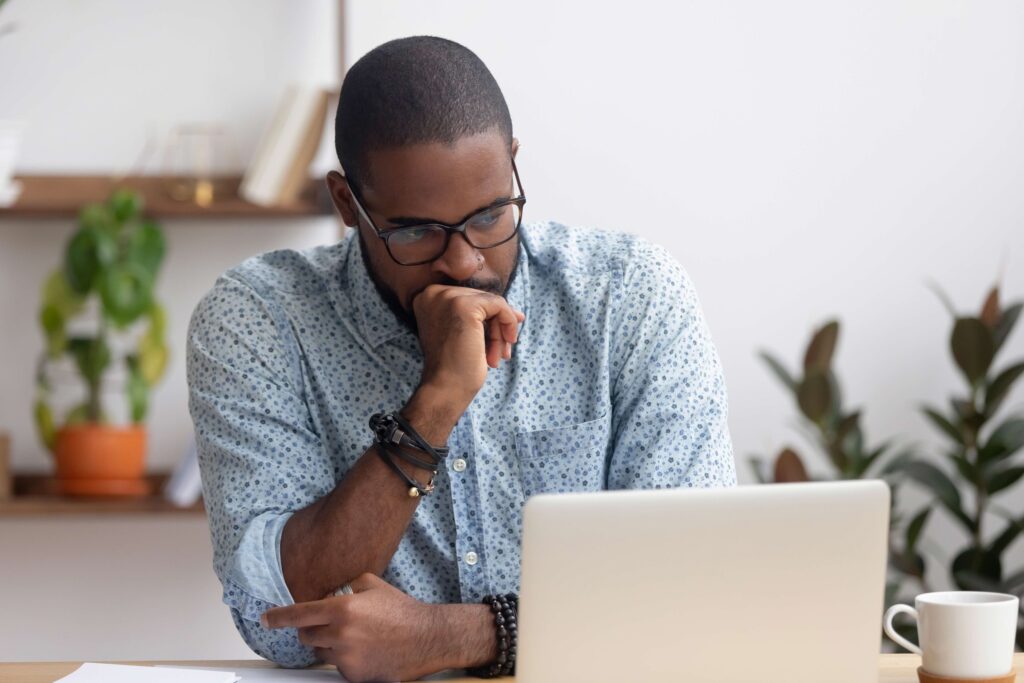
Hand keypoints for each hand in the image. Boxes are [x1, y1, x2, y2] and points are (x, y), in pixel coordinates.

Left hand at [261, 573, 492, 681]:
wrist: (426, 637)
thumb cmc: (401, 610)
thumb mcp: (373, 584)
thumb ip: (346, 586)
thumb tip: (330, 592)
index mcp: (342, 609)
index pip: (299, 614)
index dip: (278, 617)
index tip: (266, 618)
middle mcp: (340, 634)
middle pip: (306, 637)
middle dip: (313, 630)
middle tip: (332, 625)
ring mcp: (346, 658)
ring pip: (320, 653)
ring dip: (329, 645)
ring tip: (355, 638)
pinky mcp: (353, 676)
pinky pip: (338, 667)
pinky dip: (345, 660)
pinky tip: (366, 651)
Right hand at [411, 284, 524, 410]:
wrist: (445, 388)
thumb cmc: (454, 367)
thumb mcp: (462, 334)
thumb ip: (479, 316)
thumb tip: (517, 313)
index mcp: (428, 298)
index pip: (469, 297)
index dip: (489, 316)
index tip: (503, 335)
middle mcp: (434, 293)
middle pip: (481, 298)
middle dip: (497, 325)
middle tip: (503, 350)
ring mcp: (447, 297)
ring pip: (492, 302)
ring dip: (501, 330)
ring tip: (500, 355)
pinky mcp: (464, 305)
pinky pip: (499, 305)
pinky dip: (508, 324)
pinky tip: (504, 347)